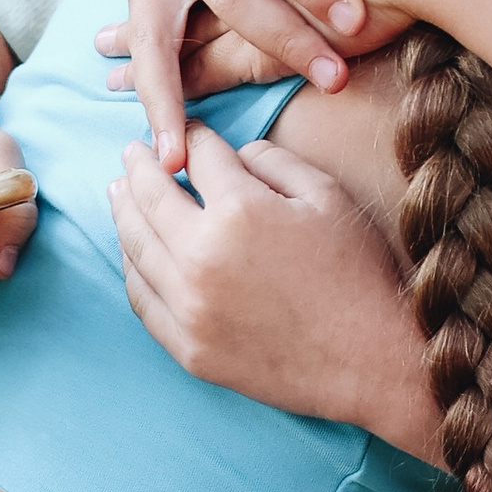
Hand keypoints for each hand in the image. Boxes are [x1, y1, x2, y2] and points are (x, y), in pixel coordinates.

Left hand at [110, 131, 439, 458]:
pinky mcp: (188, 348)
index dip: (194, 136)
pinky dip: (131, 268)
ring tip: (119, 193)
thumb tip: (232, 155)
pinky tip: (133, 252)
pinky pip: (141, 299)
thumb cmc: (358, 273)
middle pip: (150, 198)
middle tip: (131, 151)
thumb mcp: (327, 196)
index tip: (189, 131)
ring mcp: (189, 308)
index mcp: (239, 211)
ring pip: (135, 247)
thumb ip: (272, 162)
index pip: (198, 157)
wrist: (373, 360)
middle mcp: (201, 257)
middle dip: (139, 166)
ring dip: (124, 213)